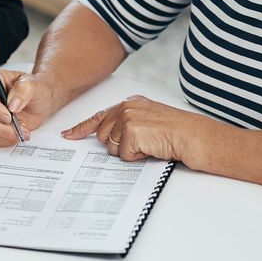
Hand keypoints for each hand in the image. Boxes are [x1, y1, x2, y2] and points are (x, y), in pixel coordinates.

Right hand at [0, 70, 61, 146]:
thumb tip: (12, 104)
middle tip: (20, 126)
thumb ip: (23, 90)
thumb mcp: (34, 85)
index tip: (8, 116)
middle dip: (2, 127)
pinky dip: (6, 141)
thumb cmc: (36, 90)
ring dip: (5, 136)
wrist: (42, 102)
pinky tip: (17, 134)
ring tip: (22, 130)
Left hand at [61, 94, 206, 162]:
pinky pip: (124, 156)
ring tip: (150, 144)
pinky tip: (152, 148)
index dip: (81, 128)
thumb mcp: (148, 120)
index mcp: (130, 103)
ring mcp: (127, 118)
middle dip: (119, 145)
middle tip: (142, 143)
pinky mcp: (131, 132)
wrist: (193, 136)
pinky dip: (137, 157)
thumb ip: (127, 123)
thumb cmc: (176, 132)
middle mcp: (126, 107)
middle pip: (103, 136)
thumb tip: (109, 138)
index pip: (99, 116)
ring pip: (112, 148)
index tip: (68, 135)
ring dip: (130, 152)